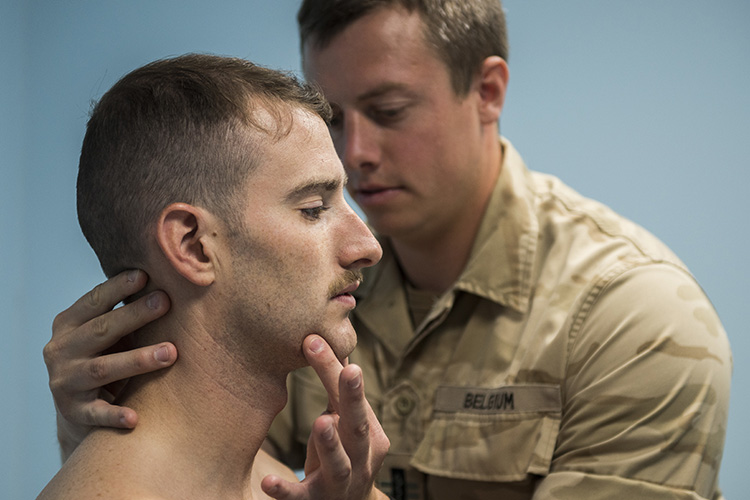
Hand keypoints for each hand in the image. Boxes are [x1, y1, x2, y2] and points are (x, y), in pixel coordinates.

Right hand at [43, 269, 175, 458]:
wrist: (78, 410)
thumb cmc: (104, 357)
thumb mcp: (106, 334)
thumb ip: (124, 312)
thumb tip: (167, 279)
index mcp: (68, 324)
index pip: (94, 301)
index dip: (118, 287)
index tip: (145, 275)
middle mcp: (61, 350)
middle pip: (101, 330)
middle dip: (134, 315)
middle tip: (165, 302)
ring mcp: (64, 382)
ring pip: (103, 369)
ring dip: (138, 360)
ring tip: (171, 353)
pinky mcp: (73, 412)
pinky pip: (96, 414)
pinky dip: (115, 415)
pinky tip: (135, 418)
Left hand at [261, 335, 389, 499]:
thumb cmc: (343, 456)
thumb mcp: (344, 423)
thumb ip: (337, 389)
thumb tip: (327, 338)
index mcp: (368, 434)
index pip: (353, 398)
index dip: (336, 371)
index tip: (314, 341)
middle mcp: (361, 458)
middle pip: (357, 426)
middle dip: (353, 398)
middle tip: (350, 371)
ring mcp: (340, 483)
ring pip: (339, 464)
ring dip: (330, 444)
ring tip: (321, 423)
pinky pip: (299, 497)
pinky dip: (286, 489)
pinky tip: (268, 482)